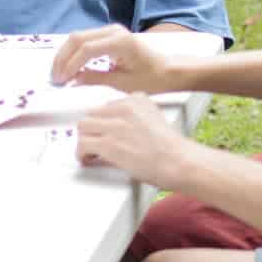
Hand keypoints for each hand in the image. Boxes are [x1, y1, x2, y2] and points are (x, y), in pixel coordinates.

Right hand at [50, 24, 172, 91]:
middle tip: (55, 78)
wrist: (169, 70)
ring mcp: (110, 30)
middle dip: (62, 58)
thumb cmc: (152, 78)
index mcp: (120, 42)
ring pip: (77, 37)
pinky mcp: (108, 35)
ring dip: (65, 55)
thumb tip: (73, 80)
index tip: (62, 81)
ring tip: (59, 74)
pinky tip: (69, 68)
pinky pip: (84, 40)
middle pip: (77, 38)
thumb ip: (96, 79)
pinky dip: (73, 53)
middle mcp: (113, 31)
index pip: (86, 49)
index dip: (71, 65)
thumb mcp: (124, 84)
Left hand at [76, 94, 190, 186]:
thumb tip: (118, 127)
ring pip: (83, 127)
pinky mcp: (109, 144)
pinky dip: (81, 153)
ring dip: (84, 140)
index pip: (106, 106)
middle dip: (92, 130)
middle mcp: (124, 108)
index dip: (103, 122)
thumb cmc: (172, 148)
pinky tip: (87, 159)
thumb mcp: (155, 118)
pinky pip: (83, 144)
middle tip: (94, 142)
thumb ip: (136, 116)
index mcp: (136, 99)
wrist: (179, 162)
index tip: (102, 131)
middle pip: (91, 114)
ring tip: (90, 151)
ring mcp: (115, 125)